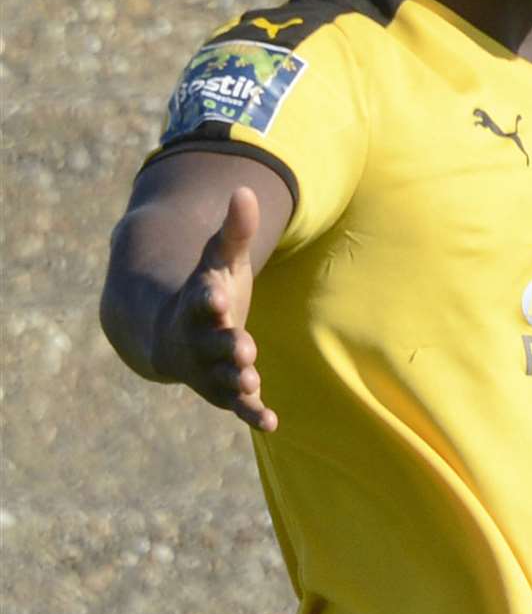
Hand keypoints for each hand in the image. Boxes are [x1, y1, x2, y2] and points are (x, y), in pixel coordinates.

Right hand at [153, 187, 277, 431]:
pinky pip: (237, 405)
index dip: (208, 299)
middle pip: (211, 344)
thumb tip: (245, 191)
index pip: (201, 301)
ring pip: (220, 378)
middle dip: (225, 346)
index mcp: (197, 305)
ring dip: (235, 382)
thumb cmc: (208, 291)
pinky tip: (271, 423)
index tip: (216, 295)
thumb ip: (234, 231)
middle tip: (242, 348)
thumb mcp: (219, 260)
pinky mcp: (224, 390)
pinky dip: (252, 413)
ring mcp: (209, 368)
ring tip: (249, 384)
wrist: (177, 333)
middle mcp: (198, 340)